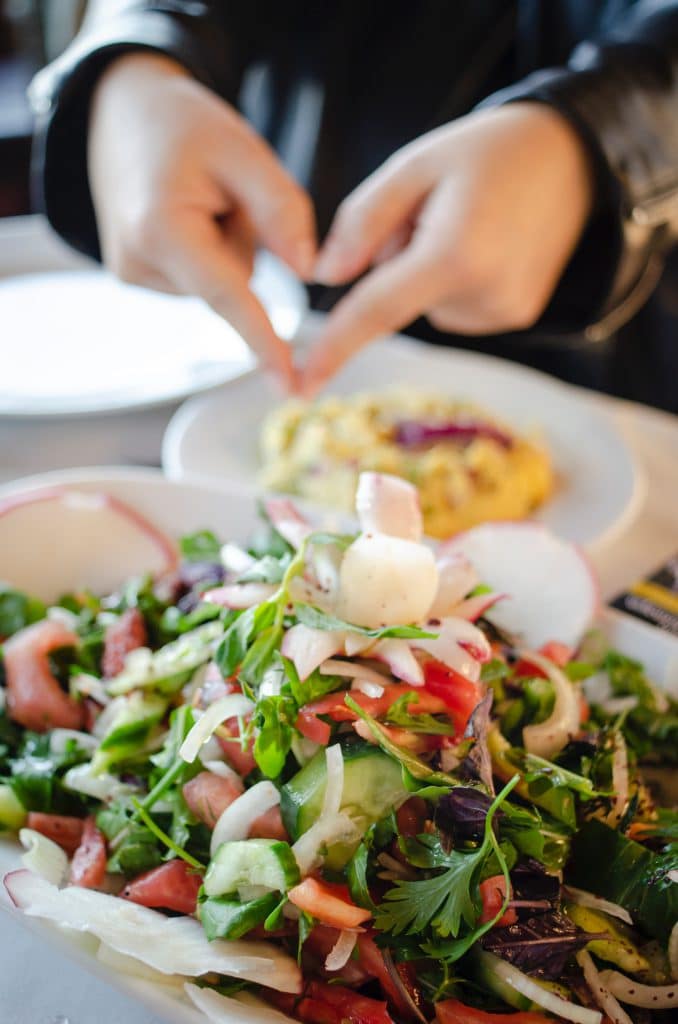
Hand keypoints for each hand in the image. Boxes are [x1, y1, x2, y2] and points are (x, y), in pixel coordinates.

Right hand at [88, 53, 315, 385]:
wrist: (119, 114)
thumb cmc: (183, 125)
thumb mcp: (243, 149)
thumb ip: (283, 209)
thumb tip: (309, 272)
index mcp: (161, 228)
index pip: (227, 295)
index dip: (263, 341)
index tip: (289, 384)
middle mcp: (138, 263)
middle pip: (234, 283)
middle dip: (244, 241)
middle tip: (217, 188)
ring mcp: (133, 276)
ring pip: (220, 285)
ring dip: (226, 245)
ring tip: (195, 197)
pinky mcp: (137, 280)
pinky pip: (203, 281)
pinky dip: (208, 252)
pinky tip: (183, 214)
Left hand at [301, 103, 592, 392]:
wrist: (574, 158)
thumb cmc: (487, 151)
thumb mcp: (414, 164)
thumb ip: (363, 222)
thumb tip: (325, 277)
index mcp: (454, 254)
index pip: (376, 310)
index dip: (334, 347)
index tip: (302, 383)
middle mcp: (482, 295)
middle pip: (397, 297)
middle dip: (396, 258)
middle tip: (437, 208)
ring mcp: (503, 312)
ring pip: (424, 304)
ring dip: (425, 269)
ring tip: (468, 222)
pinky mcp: (514, 317)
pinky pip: (452, 307)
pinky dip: (452, 280)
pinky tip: (485, 243)